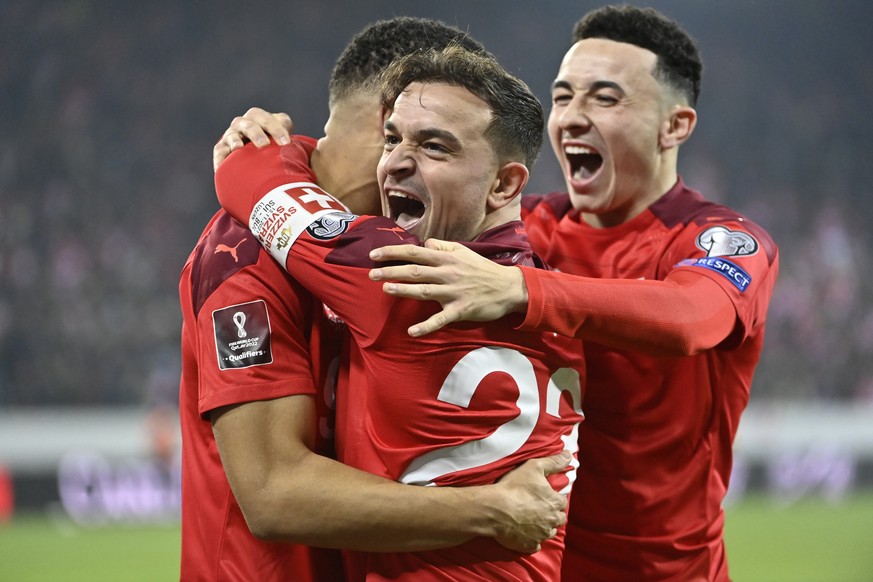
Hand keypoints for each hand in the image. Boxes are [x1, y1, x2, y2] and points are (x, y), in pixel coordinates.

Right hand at [213, 107, 292, 170]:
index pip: (269, 119)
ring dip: (236, 139)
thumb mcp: (285, 143)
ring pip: (233, 133)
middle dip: (257, 132)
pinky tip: (222, 163)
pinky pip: (220, 151)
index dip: (277, 129)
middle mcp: (245, 124)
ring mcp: (232, 135)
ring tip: (239, 148)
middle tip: (264, 145)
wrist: (259, 165)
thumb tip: (307, 143)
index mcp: (262, 119)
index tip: (286, 143)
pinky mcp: (222, 149)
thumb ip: (292, 138)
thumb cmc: (277, 152)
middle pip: (250, 123)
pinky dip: (221, 155)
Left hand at [368, 239, 528, 336]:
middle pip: (415, 270)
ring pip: (424, 290)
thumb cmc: (483, 269)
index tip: (375, 255)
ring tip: (385, 290)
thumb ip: (443, 246)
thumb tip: (425, 243)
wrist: (509, 288)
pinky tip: (411, 332)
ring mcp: (454, 292)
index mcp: (447, 258)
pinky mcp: (460, 310)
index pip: (415, 252)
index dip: (393, 253)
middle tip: (371, 274)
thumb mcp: (464, 252)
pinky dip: (426, 326)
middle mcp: (448, 273)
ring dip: (403, 290)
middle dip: (392, 271)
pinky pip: (440, 319)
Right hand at [490, 451, 570, 552]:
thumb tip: (569, 455)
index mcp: (555, 503)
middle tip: (539, 508)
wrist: (496, 509)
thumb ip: (554, 462)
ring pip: (548, 533)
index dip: (554, 498)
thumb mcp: (534, 467)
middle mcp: (551, 520)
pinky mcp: (529, 545)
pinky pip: (535, 545)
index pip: (562, 502)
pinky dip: (532, 540)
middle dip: (552, 514)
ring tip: (532, 520)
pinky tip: (524, 533)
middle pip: (558, 519)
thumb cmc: (515, 487)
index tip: (545, 496)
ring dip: (544, 527)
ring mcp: (541, 535)